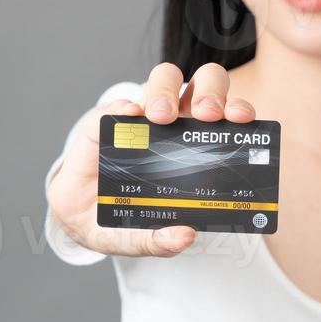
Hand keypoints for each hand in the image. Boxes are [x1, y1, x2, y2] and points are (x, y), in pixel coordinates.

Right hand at [46, 61, 256, 257]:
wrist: (78, 214)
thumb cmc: (120, 217)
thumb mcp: (138, 238)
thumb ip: (159, 241)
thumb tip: (185, 236)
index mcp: (198, 146)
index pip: (227, 116)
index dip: (238, 110)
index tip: (243, 120)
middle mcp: (176, 124)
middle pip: (204, 86)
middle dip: (211, 93)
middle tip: (206, 115)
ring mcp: (142, 118)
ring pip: (165, 80)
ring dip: (167, 92)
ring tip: (161, 117)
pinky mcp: (107, 120)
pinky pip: (119, 103)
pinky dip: (125, 105)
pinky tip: (129, 115)